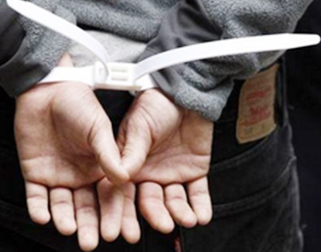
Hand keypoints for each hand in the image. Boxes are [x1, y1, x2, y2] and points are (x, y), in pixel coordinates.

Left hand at [14, 54, 128, 250]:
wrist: (46, 90)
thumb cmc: (78, 103)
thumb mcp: (98, 127)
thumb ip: (109, 153)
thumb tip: (124, 177)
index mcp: (100, 168)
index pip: (110, 198)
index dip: (115, 215)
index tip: (118, 232)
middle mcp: (80, 177)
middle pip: (86, 208)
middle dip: (89, 226)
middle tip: (90, 242)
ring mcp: (57, 177)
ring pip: (62, 206)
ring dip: (65, 219)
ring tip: (69, 228)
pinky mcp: (35, 174)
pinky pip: (36, 197)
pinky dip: (38, 208)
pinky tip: (43, 216)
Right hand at [117, 89, 213, 232]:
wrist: (188, 92)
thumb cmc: (157, 103)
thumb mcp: (140, 125)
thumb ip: (132, 150)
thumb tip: (120, 174)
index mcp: (129, 164)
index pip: (124, 192)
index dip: (123, 210)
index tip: (125, 227)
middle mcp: (149, 173)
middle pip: (150, 202)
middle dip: (155, 216)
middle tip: (161, 225)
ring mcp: (172, 174)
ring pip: (174, 201)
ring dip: (179, 213)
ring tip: (185, 219)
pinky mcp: (194, 172)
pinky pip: (198, 193)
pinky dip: (200, 206)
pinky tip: (201, 216)